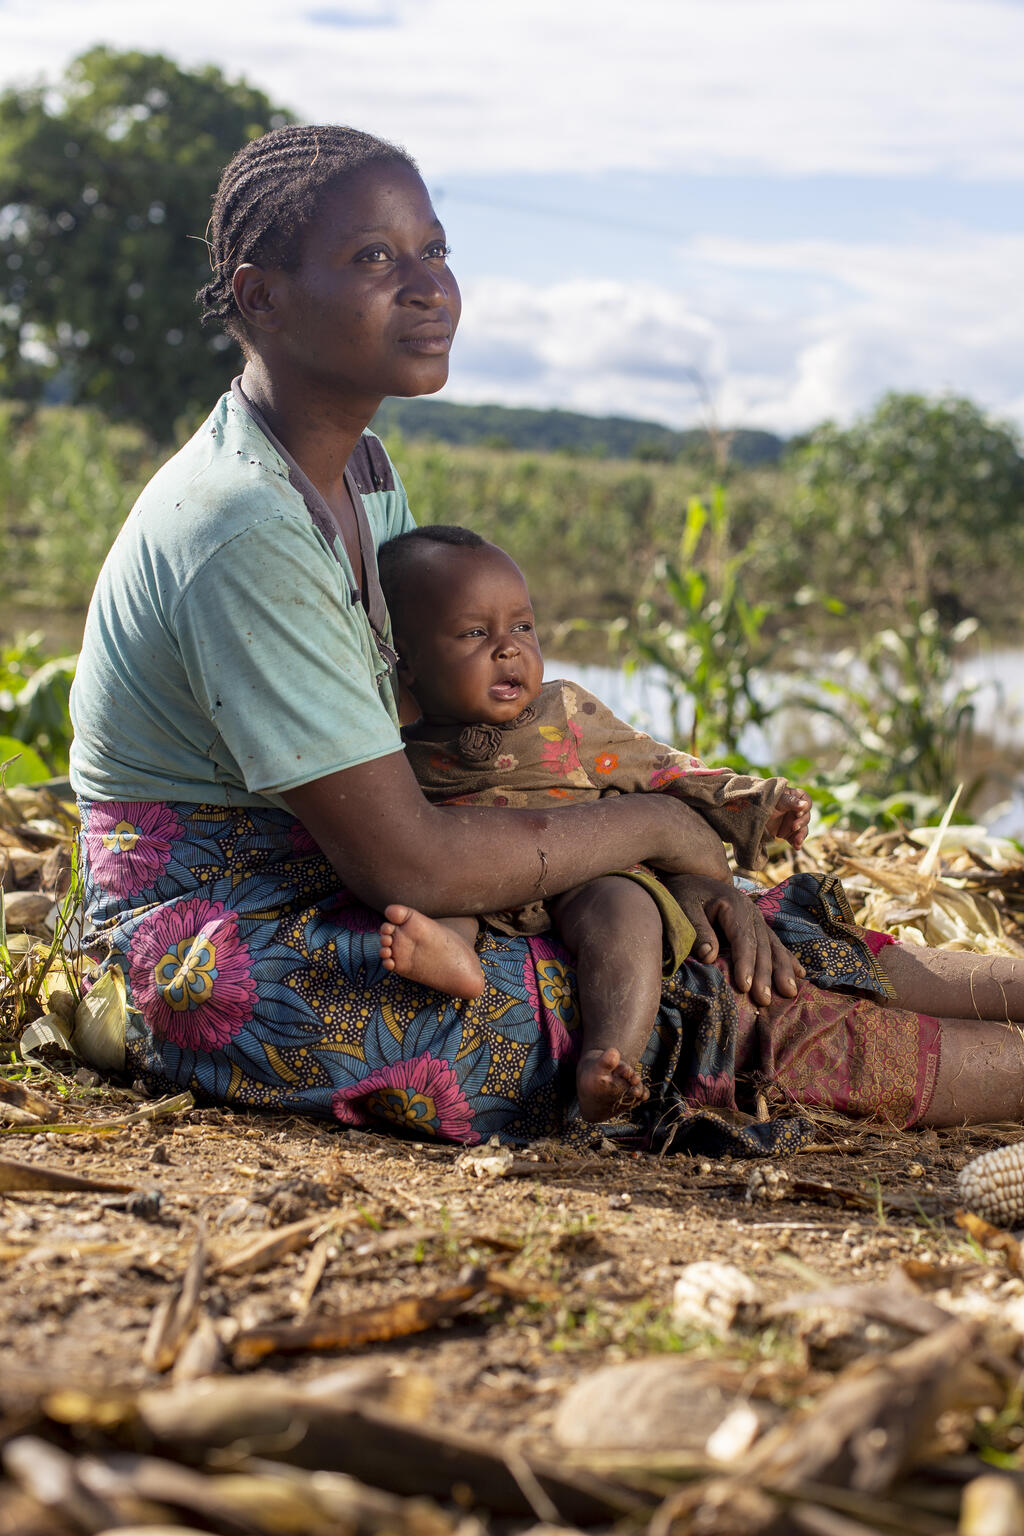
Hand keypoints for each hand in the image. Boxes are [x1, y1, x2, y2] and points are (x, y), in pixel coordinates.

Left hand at [663, 873, 804, 1004]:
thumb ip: (698, 931)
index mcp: (734, 905)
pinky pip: (775, 944)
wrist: (694, 877)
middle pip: (762, 946)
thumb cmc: (686, 895)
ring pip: (773, 946)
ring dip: (782, 970)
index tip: (745, 987)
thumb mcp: (685, 908)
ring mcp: (758, 919)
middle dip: (765, 974)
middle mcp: (752, 912)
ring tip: (790, 992)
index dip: (745, 964)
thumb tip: (709, 957)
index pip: (743, 939)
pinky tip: (800, 974)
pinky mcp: (759, 925)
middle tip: (765, 1000)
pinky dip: (787, 959)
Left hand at [765, 785, 810, 850]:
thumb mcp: (775, 800)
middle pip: (805, 816)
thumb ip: (790, 801)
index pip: (806, 800)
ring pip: (802, 828)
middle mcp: (794, 809)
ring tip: (797, 841)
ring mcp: (791, 821)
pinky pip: (795, 838)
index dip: (805, 807)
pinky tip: (797, 847)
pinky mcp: (787, 833)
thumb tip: (805, 804)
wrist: (746, 817)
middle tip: (793, 827)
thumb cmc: (761, 802)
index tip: (798, 813)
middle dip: (801, 822)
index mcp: (792, 796)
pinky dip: (797, 842)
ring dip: (801, 835)